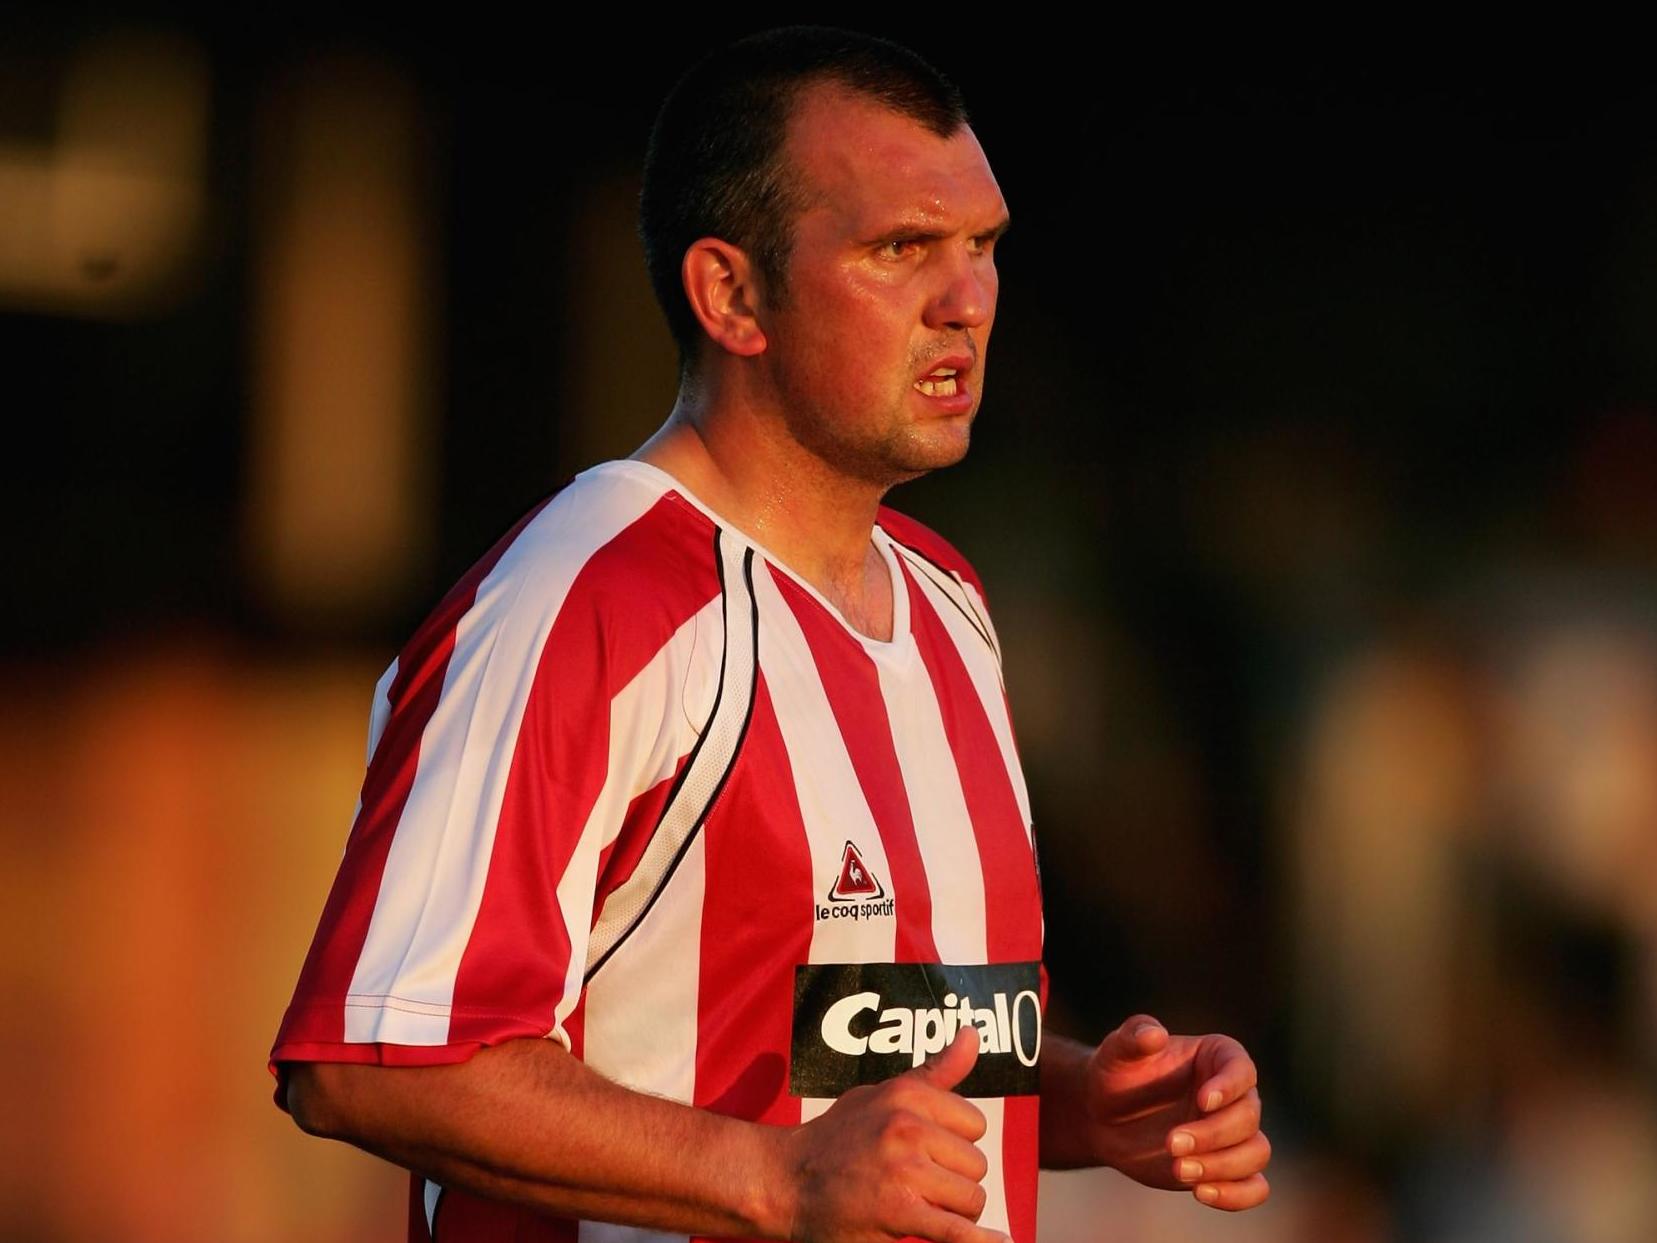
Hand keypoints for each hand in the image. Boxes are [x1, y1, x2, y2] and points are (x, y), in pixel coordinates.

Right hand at [781, 1028, 1009, 1242]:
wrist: (784, 1180)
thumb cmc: (836, 1137)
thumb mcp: (881, 1094)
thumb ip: (933, 1073)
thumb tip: (973, 1034)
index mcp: (908, 1095)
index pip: (974, 1124)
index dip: (956, 1144)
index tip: (931, 1154)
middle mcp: (909, 1127)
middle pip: (976, 1164)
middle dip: (956, 1181)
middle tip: (920, 1186)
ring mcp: (905, 1171)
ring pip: (971, 1198)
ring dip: (954, 1212)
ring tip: (919, 1206)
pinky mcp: (900, 1212)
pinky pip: (958, 1232)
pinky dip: (979, 1242)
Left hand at [1080, 1014, 1269, 1210]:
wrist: (1104, 1116)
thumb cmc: (1116, 1074)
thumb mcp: (1118, 1051)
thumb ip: (1135, 1036)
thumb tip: (1155, 1034)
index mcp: (1217, 1057)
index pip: (1241, 1069)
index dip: (1230, 1086)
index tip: (1204, 1101)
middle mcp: (1233, 1096)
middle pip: (1248, 1117)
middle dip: (1213, 1134)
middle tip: (1170, 1143)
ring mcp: (1232, 1133)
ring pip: (1256, 1152)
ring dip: (1223, 1166)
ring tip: (1179, 1170)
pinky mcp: (1225, 1168)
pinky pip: (1254, 1187)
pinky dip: (1237, 1195)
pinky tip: (1200, 1193)